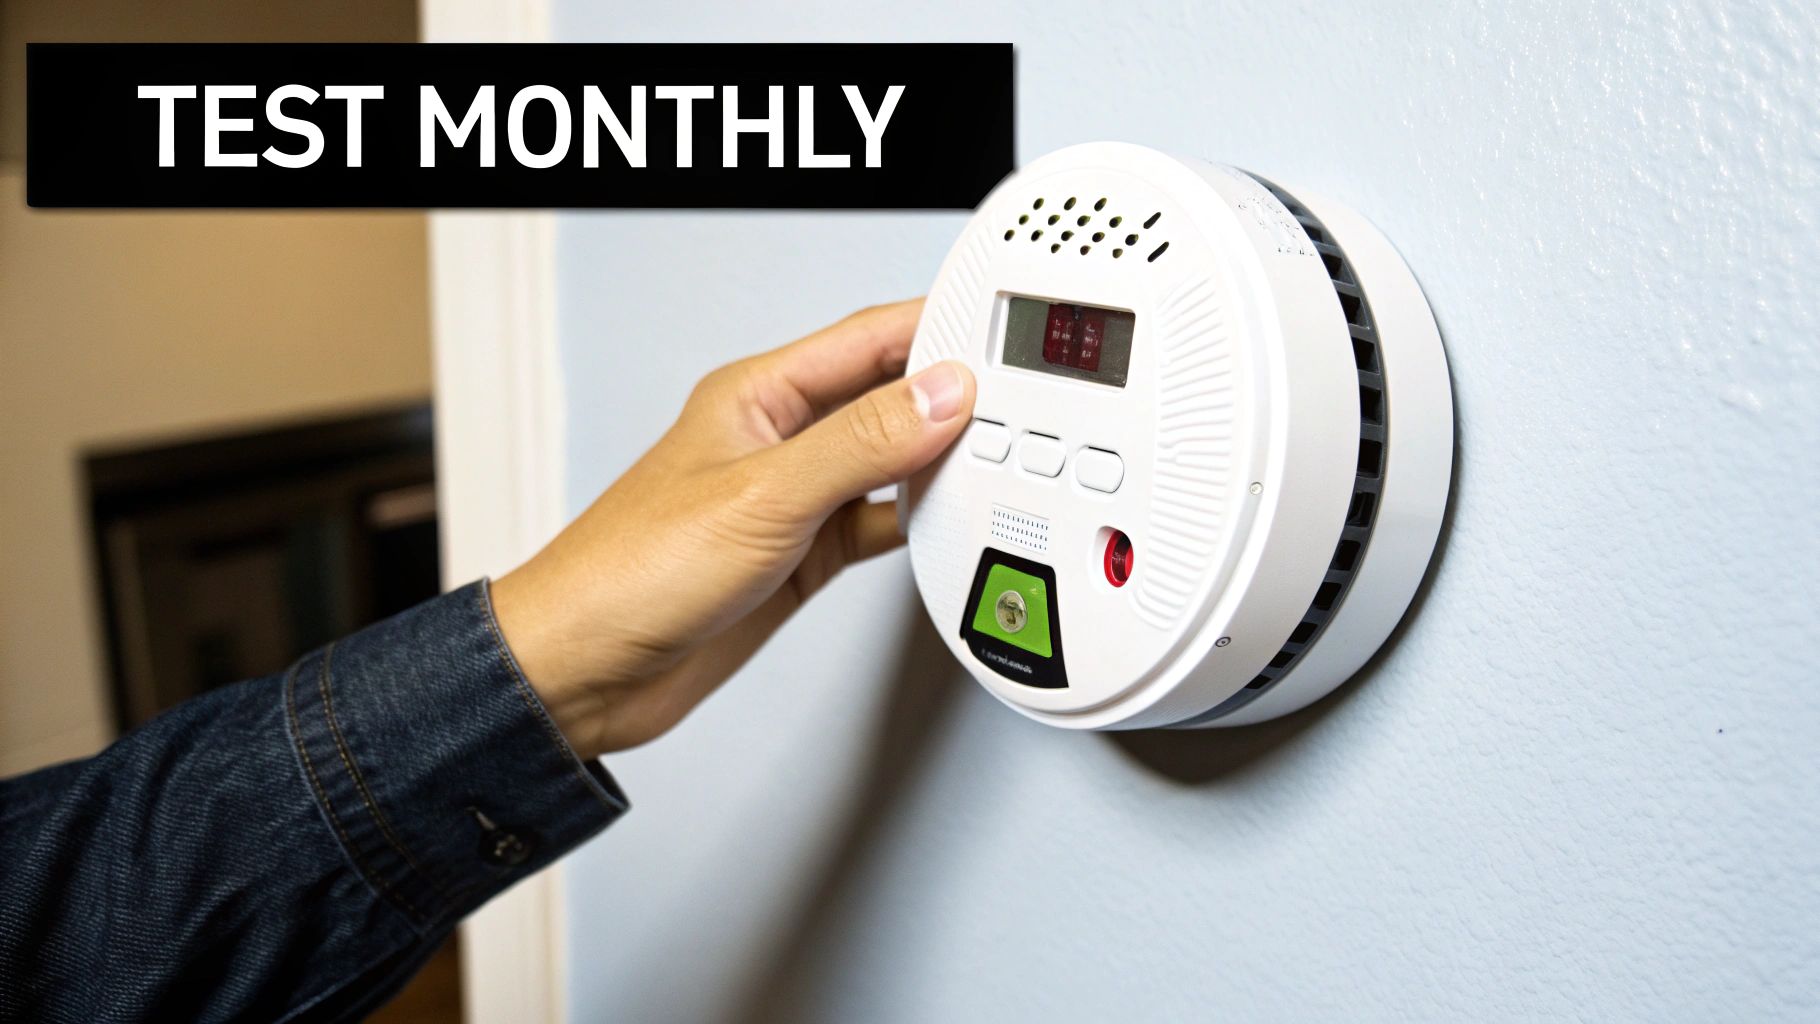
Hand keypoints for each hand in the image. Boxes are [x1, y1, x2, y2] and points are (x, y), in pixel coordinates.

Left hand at [490, 300, 974, 758]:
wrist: (586, 672)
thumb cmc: (629, 572)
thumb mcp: (764, 496)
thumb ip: (861, 443)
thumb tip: (942, 393)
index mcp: (759, 394)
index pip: (868, 339)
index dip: (936, 326)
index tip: (1000, 329)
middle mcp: (779, 438)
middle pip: (887, 395)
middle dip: (950, 389)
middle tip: (1021, 395)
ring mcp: (794, 499)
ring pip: (890, 460)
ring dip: (939, 457)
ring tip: (999, 451)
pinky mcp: (802, 555)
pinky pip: (880, 521)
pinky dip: (919, 521)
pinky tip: (949, 521)